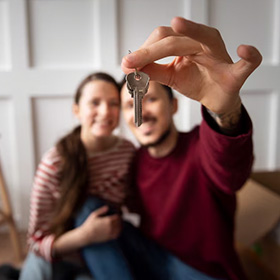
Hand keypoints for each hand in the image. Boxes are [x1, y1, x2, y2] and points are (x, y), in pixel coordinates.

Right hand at [79, 205, 121, 244]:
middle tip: (118, 219)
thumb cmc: (89, 224)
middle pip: (119, 222)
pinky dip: (118, 232)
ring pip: (119, 228)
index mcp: (108, 220)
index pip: (117, 217)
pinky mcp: (108, 238)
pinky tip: (117, 230)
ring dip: (120, 225)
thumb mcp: (94, 214)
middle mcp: (110, 226)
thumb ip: (101, 210)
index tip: (117, 215)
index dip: (118, 215)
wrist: (86, 235)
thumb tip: (107, 207)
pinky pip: (117, 235)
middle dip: (119, 220)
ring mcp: (110, 233)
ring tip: (119, 224)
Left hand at [121, 17, 261, 114]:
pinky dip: (249, 57)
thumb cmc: (195, 82)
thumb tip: (130, 65)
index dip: (144, 51)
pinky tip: (244, 51)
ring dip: (193, 31)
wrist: (215, 98)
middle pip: (176, 39)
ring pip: (206, 38)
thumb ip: (153, 70)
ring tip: (177, 25)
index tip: (127, 62)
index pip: (163, 39)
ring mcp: (221, 56)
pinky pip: (247, 63)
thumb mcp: (170, 77)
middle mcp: (203, 44)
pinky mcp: (236, 73)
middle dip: (152, 50)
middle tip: (132, 61)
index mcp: (187, 44)